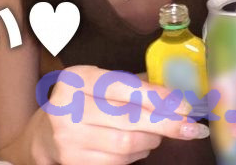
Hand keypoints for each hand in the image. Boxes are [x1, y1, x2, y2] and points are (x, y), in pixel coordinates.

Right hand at [33, 65, 208, 164]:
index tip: (184, 106)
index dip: (156, 97)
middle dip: (165, 125)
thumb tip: (176, 93)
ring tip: (157, 133)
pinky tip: (140, 144)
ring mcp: (67, 139)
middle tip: (189, 127)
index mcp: (77, 79)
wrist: (45, 132)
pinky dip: (137, 154)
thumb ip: (135, 84)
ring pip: (125, 145)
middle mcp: (67, 108)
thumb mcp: (102, 81)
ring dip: (151, 140)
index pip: (122, 87)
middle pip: (127, 120)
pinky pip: (117, 162)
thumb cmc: (85, 99)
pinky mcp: (73, 163)